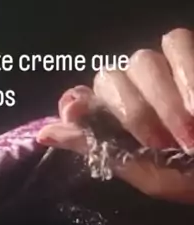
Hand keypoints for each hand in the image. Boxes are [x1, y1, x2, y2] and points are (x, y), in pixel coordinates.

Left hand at [36, 28, 193, 203]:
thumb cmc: (192, 181)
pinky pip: (176, 44)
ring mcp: (163, 73)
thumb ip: (97, 150)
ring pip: (141, 61)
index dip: (77, 103)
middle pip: (111, 79)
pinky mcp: (189, 57)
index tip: (77, 112)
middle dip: (136, 114)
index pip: (81, 99)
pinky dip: (187, 75)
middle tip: (163, 146)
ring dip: (163, 100)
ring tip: (187, 135)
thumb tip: (45, 133)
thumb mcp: (146, 176)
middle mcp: (134, 93)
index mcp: (114, 124)